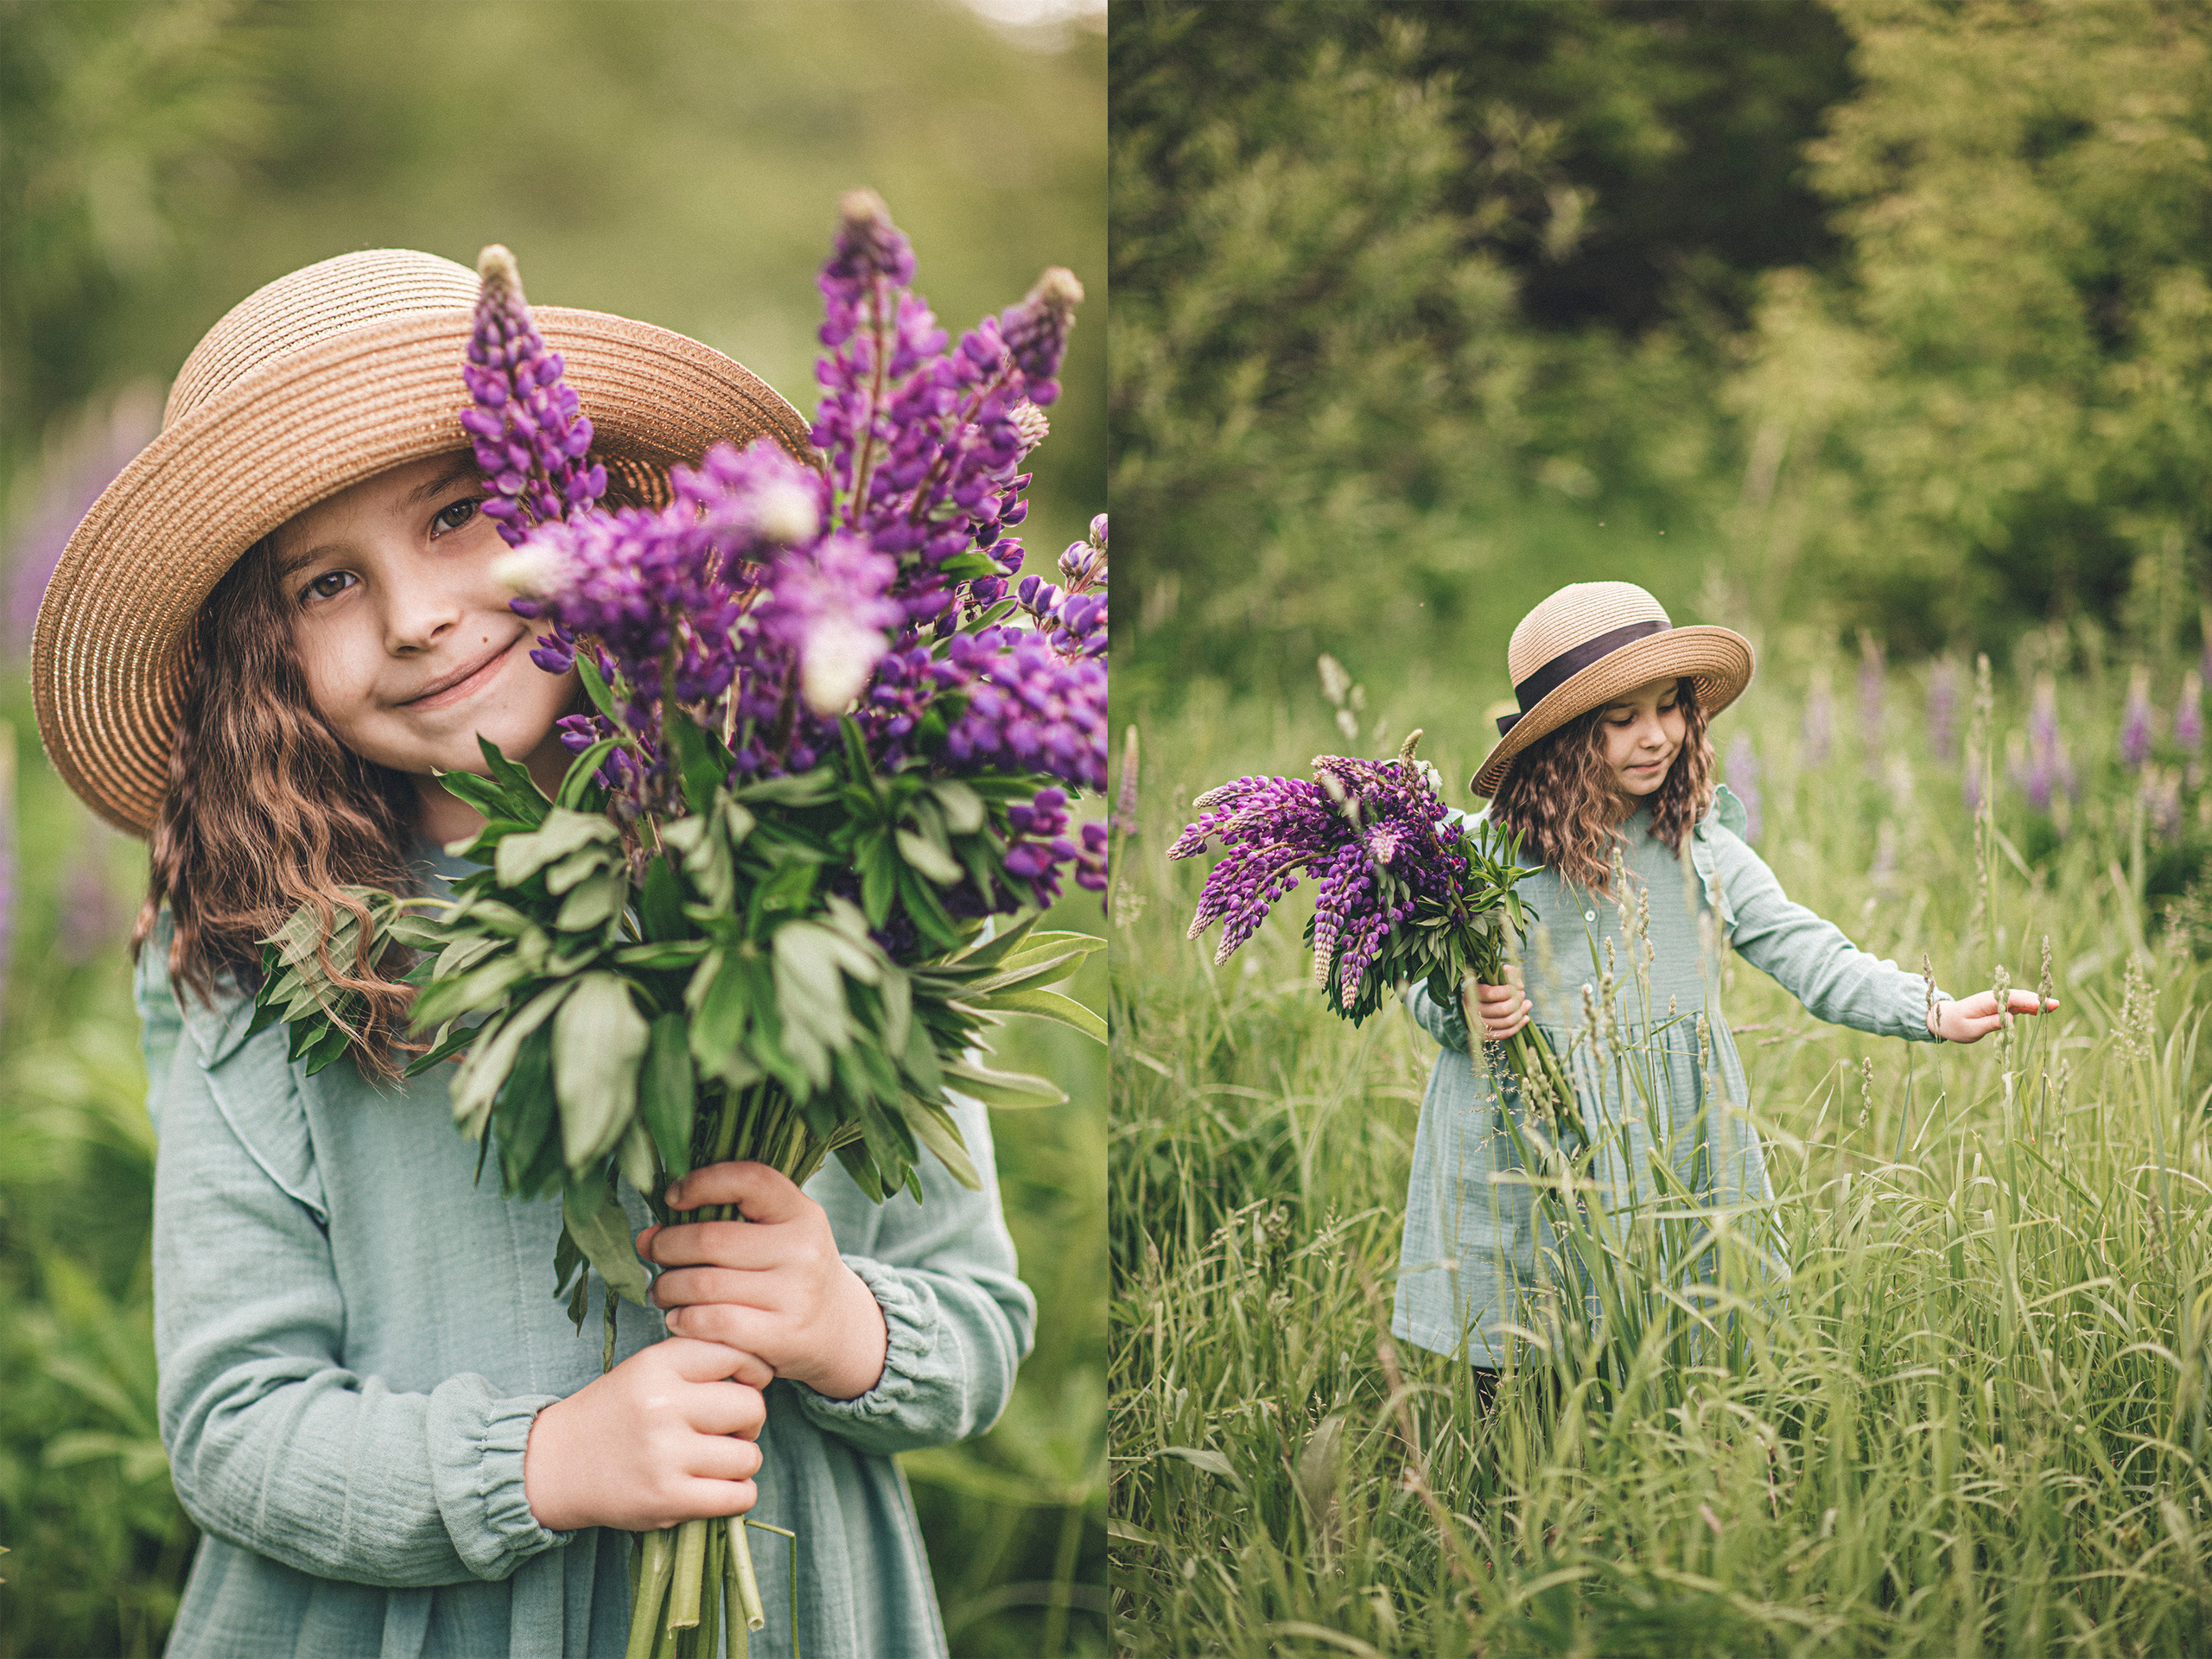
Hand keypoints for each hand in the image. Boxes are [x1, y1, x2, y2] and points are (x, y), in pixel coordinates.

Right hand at [522, 1337, 763, 1532]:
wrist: (554, 1465)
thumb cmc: (615, 1413)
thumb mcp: (648, 1369)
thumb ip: (699, 1361)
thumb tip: (765, 1371)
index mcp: (659, 1364)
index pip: (739, 1353)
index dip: (753, 1372)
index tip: (742, 1386)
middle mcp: (663, 1405)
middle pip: (752, 1407)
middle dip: (749, 1421)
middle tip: (727, 1430)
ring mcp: (665, 1454)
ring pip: (749, 1456)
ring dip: (740, 1462)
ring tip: (713, 1461)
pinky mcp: (667, 1499)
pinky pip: (739, 1496)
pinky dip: (737, 1495)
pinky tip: (714, 1489)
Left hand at [637, 1162, 890, 1402]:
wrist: (839, 1330)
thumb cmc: (790, 1272)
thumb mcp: (776, 1234)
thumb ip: (720, 1222)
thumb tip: (645, 1237)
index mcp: (802, 1212)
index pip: (749, 1180)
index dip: (702, 1183)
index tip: (673, 1197)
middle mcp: (804, 1249)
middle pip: (710, 1239)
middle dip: (667, 1245)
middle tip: (654, 1253)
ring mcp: (796, 1294)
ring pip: (703, 1284)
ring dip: (667, 1287)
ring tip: (663, 1290)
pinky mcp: (783, 1335)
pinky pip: (712, 1322)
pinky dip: (684, 1320)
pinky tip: (679, 1319)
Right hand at [1463, 965, 1530, 1041]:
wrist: (1474, 1005)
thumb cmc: (1488, 986)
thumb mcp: (1495, 976)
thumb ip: (1508, 973)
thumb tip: (1519, 985)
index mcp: (1472, 992)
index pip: (1492, 993)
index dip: (1509, 990)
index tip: (1520, 987)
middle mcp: (1471, 1010)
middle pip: (1502, 1009)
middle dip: (1518, 1002)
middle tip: (1523, 995)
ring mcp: (1477, 1025)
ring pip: (1505, 1022)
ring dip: (1521, 1013)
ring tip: (1527, 1004)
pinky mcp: (1484, 1035)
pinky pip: (1504, 1034)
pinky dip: (1518, 1026)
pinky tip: (1526, 1018)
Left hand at [1928, 988, 2057, 1041]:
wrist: (1944, 1020)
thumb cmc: (1956, 1026)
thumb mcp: (1971, 1029)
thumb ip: (1990, 1024)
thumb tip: (2011, 1019)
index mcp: (1987, 1001)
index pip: (2012, 999)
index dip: (2029, 1001)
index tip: (2043, 1004)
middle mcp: (1994, 998)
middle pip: (2020, 997)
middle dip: (2037, 1000)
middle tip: (2056, 1004)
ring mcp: (1997, 1001)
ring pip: (2020, 1000)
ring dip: (2036, 1003)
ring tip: (2054, 1006)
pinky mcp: (1998, 1006)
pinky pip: (2016, 1005)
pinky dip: (2028, 1007)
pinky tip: (2041, 1011)